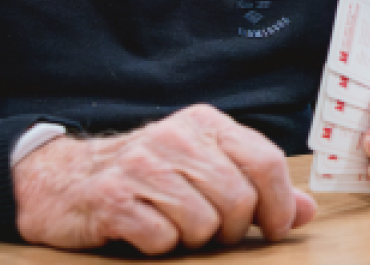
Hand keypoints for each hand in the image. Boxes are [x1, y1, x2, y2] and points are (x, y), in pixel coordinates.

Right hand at [13, 104, 317, 254]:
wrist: (63, 180)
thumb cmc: (147, 177)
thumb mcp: (205, 168)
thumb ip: (257, 186)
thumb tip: (306, 211)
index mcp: (205, 124)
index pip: (266, 162)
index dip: (279, 204)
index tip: (274, 228)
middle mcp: (175, 138)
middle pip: (238, 199)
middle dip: (234, 228)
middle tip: (216, 233)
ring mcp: (142, 168)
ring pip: (204, 223)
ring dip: (195, 238)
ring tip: (178, 227)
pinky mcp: (113, 200)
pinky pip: (163, 239)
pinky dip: (161, 246)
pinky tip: (146, 231)